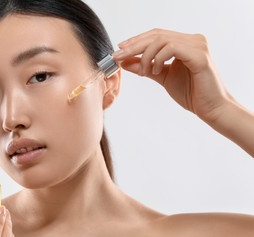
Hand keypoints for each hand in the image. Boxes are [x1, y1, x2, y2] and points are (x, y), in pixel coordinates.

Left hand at [113, 28, 253, 156]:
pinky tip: (155, 71)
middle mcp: (193, 39)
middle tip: (118, 56)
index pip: (156, 35)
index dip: (136, 40)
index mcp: (185, 42)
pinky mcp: (200, 55)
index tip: (119, 50)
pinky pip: (172, 49)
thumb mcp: (162, 77)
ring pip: (162, 40)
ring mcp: (198, 45)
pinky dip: (158, 58)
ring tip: (143, 72)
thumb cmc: (191, 93)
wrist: (210, 109)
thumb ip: (145, 67)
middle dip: (134, 46)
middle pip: (156, 35)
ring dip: (146, 55)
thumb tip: (124, 61)